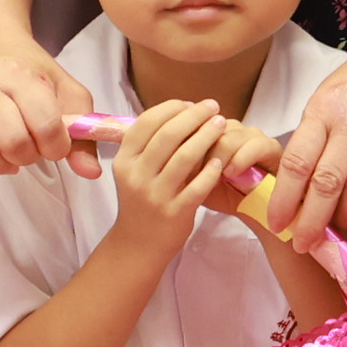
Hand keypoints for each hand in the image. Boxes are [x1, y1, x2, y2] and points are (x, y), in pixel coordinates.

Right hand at [0, 53, 104, 181]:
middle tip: (32, 152)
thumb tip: (89, 172)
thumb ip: (82, 135)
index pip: (45, 123)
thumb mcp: (68, 95)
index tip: (56, 147)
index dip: (56, 146)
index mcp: (22, 74)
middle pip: (11, 138)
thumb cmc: (35, 77)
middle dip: (28, 156)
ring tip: (8, 158)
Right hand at [104, 98, 250, 252]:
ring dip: (206, 136)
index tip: (190, 102)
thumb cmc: (142, 200)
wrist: (138, 244)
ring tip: (221, 124)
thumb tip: (182, 110)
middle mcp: (136, 176)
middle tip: (213, 107)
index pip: (146, 122)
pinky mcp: (174, 213)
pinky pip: (197, 187)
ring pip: (184, 157)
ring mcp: (155, 195)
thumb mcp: (135, 171)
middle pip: (168, 135)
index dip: (171, 107)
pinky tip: (221, 160)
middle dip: (194, 116)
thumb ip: (152, 144)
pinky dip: (210, 171)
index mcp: (124, 160)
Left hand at [267, 33, 346, 236]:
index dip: (283, 197)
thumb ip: (312, 138)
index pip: (297, 160)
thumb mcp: (325, 99)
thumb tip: (295, 188)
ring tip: (339, 229)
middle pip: (327, 181)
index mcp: (324, 109)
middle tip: (305, 243)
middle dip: (312, 220)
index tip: (276, 223)